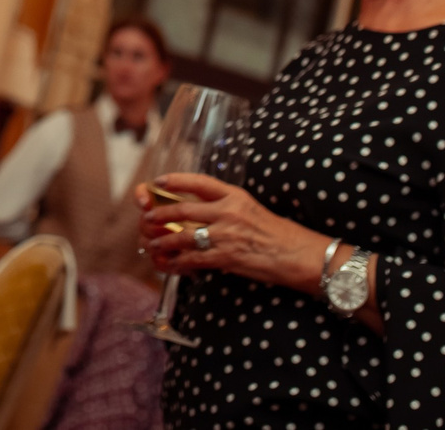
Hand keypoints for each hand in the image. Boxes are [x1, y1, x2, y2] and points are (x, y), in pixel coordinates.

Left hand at [136, 172, 319, 290]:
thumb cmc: (276, 233)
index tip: (158, 182)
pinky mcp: (225, 257)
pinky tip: (170, 264)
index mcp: (234, 195)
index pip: (198, 182)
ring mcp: (225, 235)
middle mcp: (228, 211)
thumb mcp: (250, 208)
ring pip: (182, 236)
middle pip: (182, 209)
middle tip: (148, 218)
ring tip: (153, 244)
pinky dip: (178, 263)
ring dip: (163, 241)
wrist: (296, 255)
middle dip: (160, 214)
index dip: (175, 180)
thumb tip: (197, 210)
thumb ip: (225, 205)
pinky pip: (193, 259)